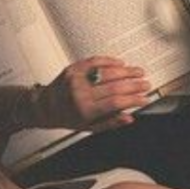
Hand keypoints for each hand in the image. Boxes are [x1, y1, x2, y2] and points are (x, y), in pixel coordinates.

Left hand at [33, 57, 151, 132]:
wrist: (43, 107)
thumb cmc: (67, 117)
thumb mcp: (88, 127)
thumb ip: (110, 123)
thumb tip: (129, 118)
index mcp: (86, 110)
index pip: (116, 103)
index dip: (134, 100)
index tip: (144, 99)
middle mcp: (81, 94)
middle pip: (115, 86)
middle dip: (135, 85)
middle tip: (146, 84)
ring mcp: (77, 80)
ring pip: (108, 72)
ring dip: (127, 71)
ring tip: (138, 72)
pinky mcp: (74, 69)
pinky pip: (95, 61)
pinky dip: (110, 61)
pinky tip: (121, 63)